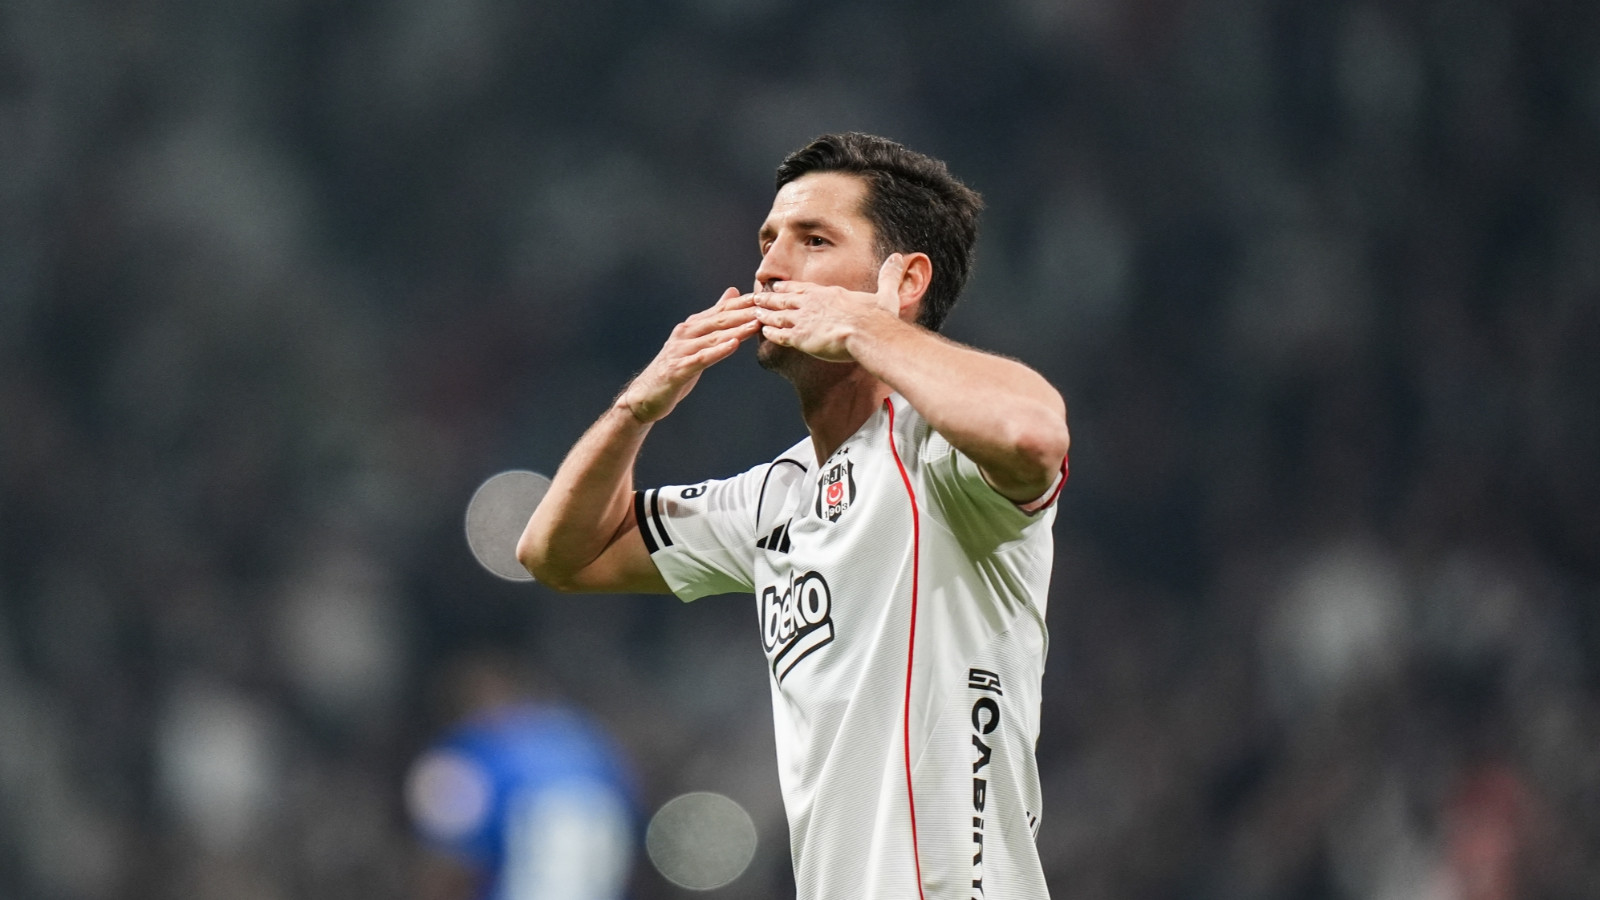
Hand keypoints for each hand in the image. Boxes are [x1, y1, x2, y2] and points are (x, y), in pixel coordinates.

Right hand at [618, 288, 760, 422]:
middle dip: (743, 313)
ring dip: (735, 330)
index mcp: (690, 327)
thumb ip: (714, 318)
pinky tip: (733, 345)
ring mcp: (680, 351)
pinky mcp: (678, 369)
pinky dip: (718, 351)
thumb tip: (732, 292)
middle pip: (719, 321)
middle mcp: (685, 334)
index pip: (720, 311)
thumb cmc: (674, 368)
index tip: (763, 296)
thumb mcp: (695, 341)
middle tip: (765, 307)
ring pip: (712, 337)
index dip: (741, 303)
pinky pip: (701, 358)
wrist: (645, 396)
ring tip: (755, 324)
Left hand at [752, 254, 909, 361]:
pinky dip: (770, 333)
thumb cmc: (877, 317)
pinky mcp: (800, 337)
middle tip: (757, 298)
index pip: (803, 288)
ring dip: (765, 314)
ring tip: (754, 313)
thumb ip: (889, 276)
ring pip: (777, 316)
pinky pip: (779, 335)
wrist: (868, 333)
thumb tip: (900, 258)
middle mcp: (811, 303)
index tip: (779, 287)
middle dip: (770, 299)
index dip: (789, 288)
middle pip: (784, 299)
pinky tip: (763, 333)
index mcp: (828, 293)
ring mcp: (803, 320)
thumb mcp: (885, 293)